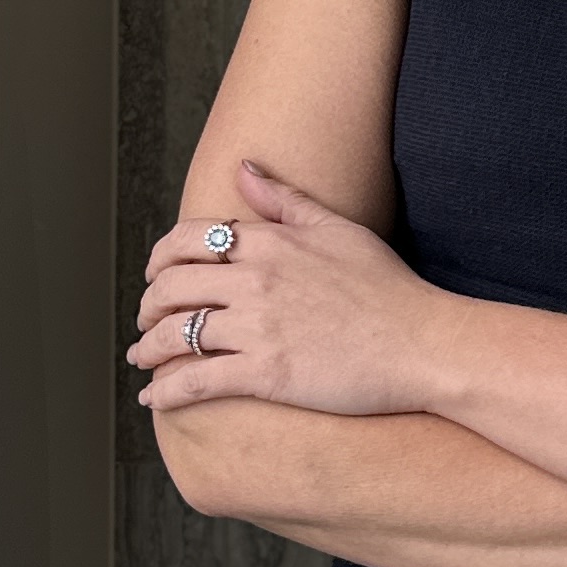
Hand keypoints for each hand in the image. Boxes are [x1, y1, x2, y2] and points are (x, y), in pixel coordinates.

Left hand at [132, 162, 449, 417]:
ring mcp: (258, 328)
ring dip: (148, 349)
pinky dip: (164, 391)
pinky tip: (154, 398)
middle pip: (171, 287)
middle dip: (147, 306)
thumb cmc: (388, 288)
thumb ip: (284, 199)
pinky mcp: (264, 374)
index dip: (160, 258)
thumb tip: (242, 168)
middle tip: (146, 320)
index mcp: (270, 242)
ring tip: (143, 358)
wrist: (423, 345)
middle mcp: (255, 280)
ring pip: (175, 334)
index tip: (156, 274)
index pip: (187, 240)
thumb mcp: (337, 229)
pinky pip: (195, 381)